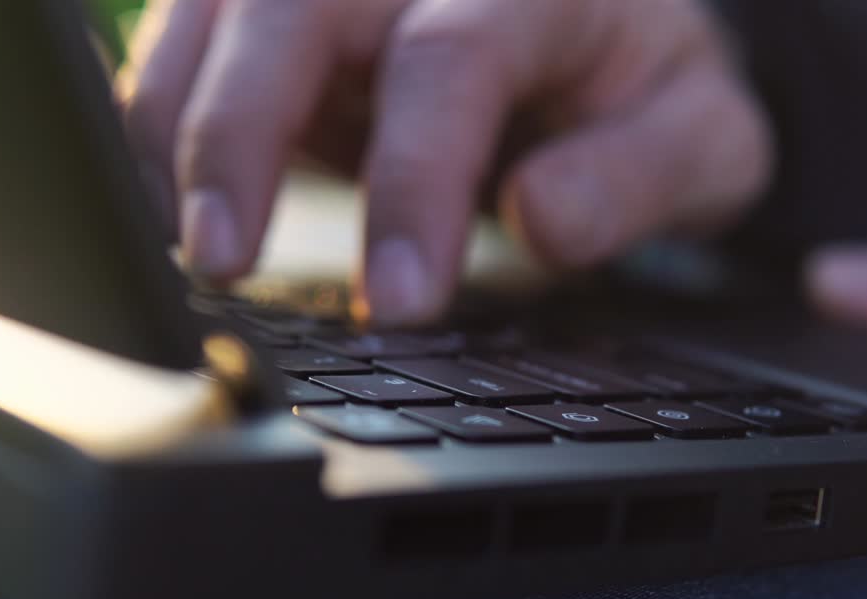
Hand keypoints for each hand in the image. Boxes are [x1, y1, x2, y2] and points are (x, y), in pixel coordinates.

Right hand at [120, 0, 771, 325]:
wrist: (601, 27)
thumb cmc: (642, 86)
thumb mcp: (700, 137)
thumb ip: (639, 174)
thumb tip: (541, 220)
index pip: (450, 61)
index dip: (414, 184)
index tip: (397, 301)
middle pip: (294, 7)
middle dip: (239, 133)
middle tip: (221, 259)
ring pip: (219, 10)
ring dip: (176, 124)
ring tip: (179, 241)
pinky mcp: (288, 7)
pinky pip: (199, 36)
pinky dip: (166, 113)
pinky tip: (168, 192)